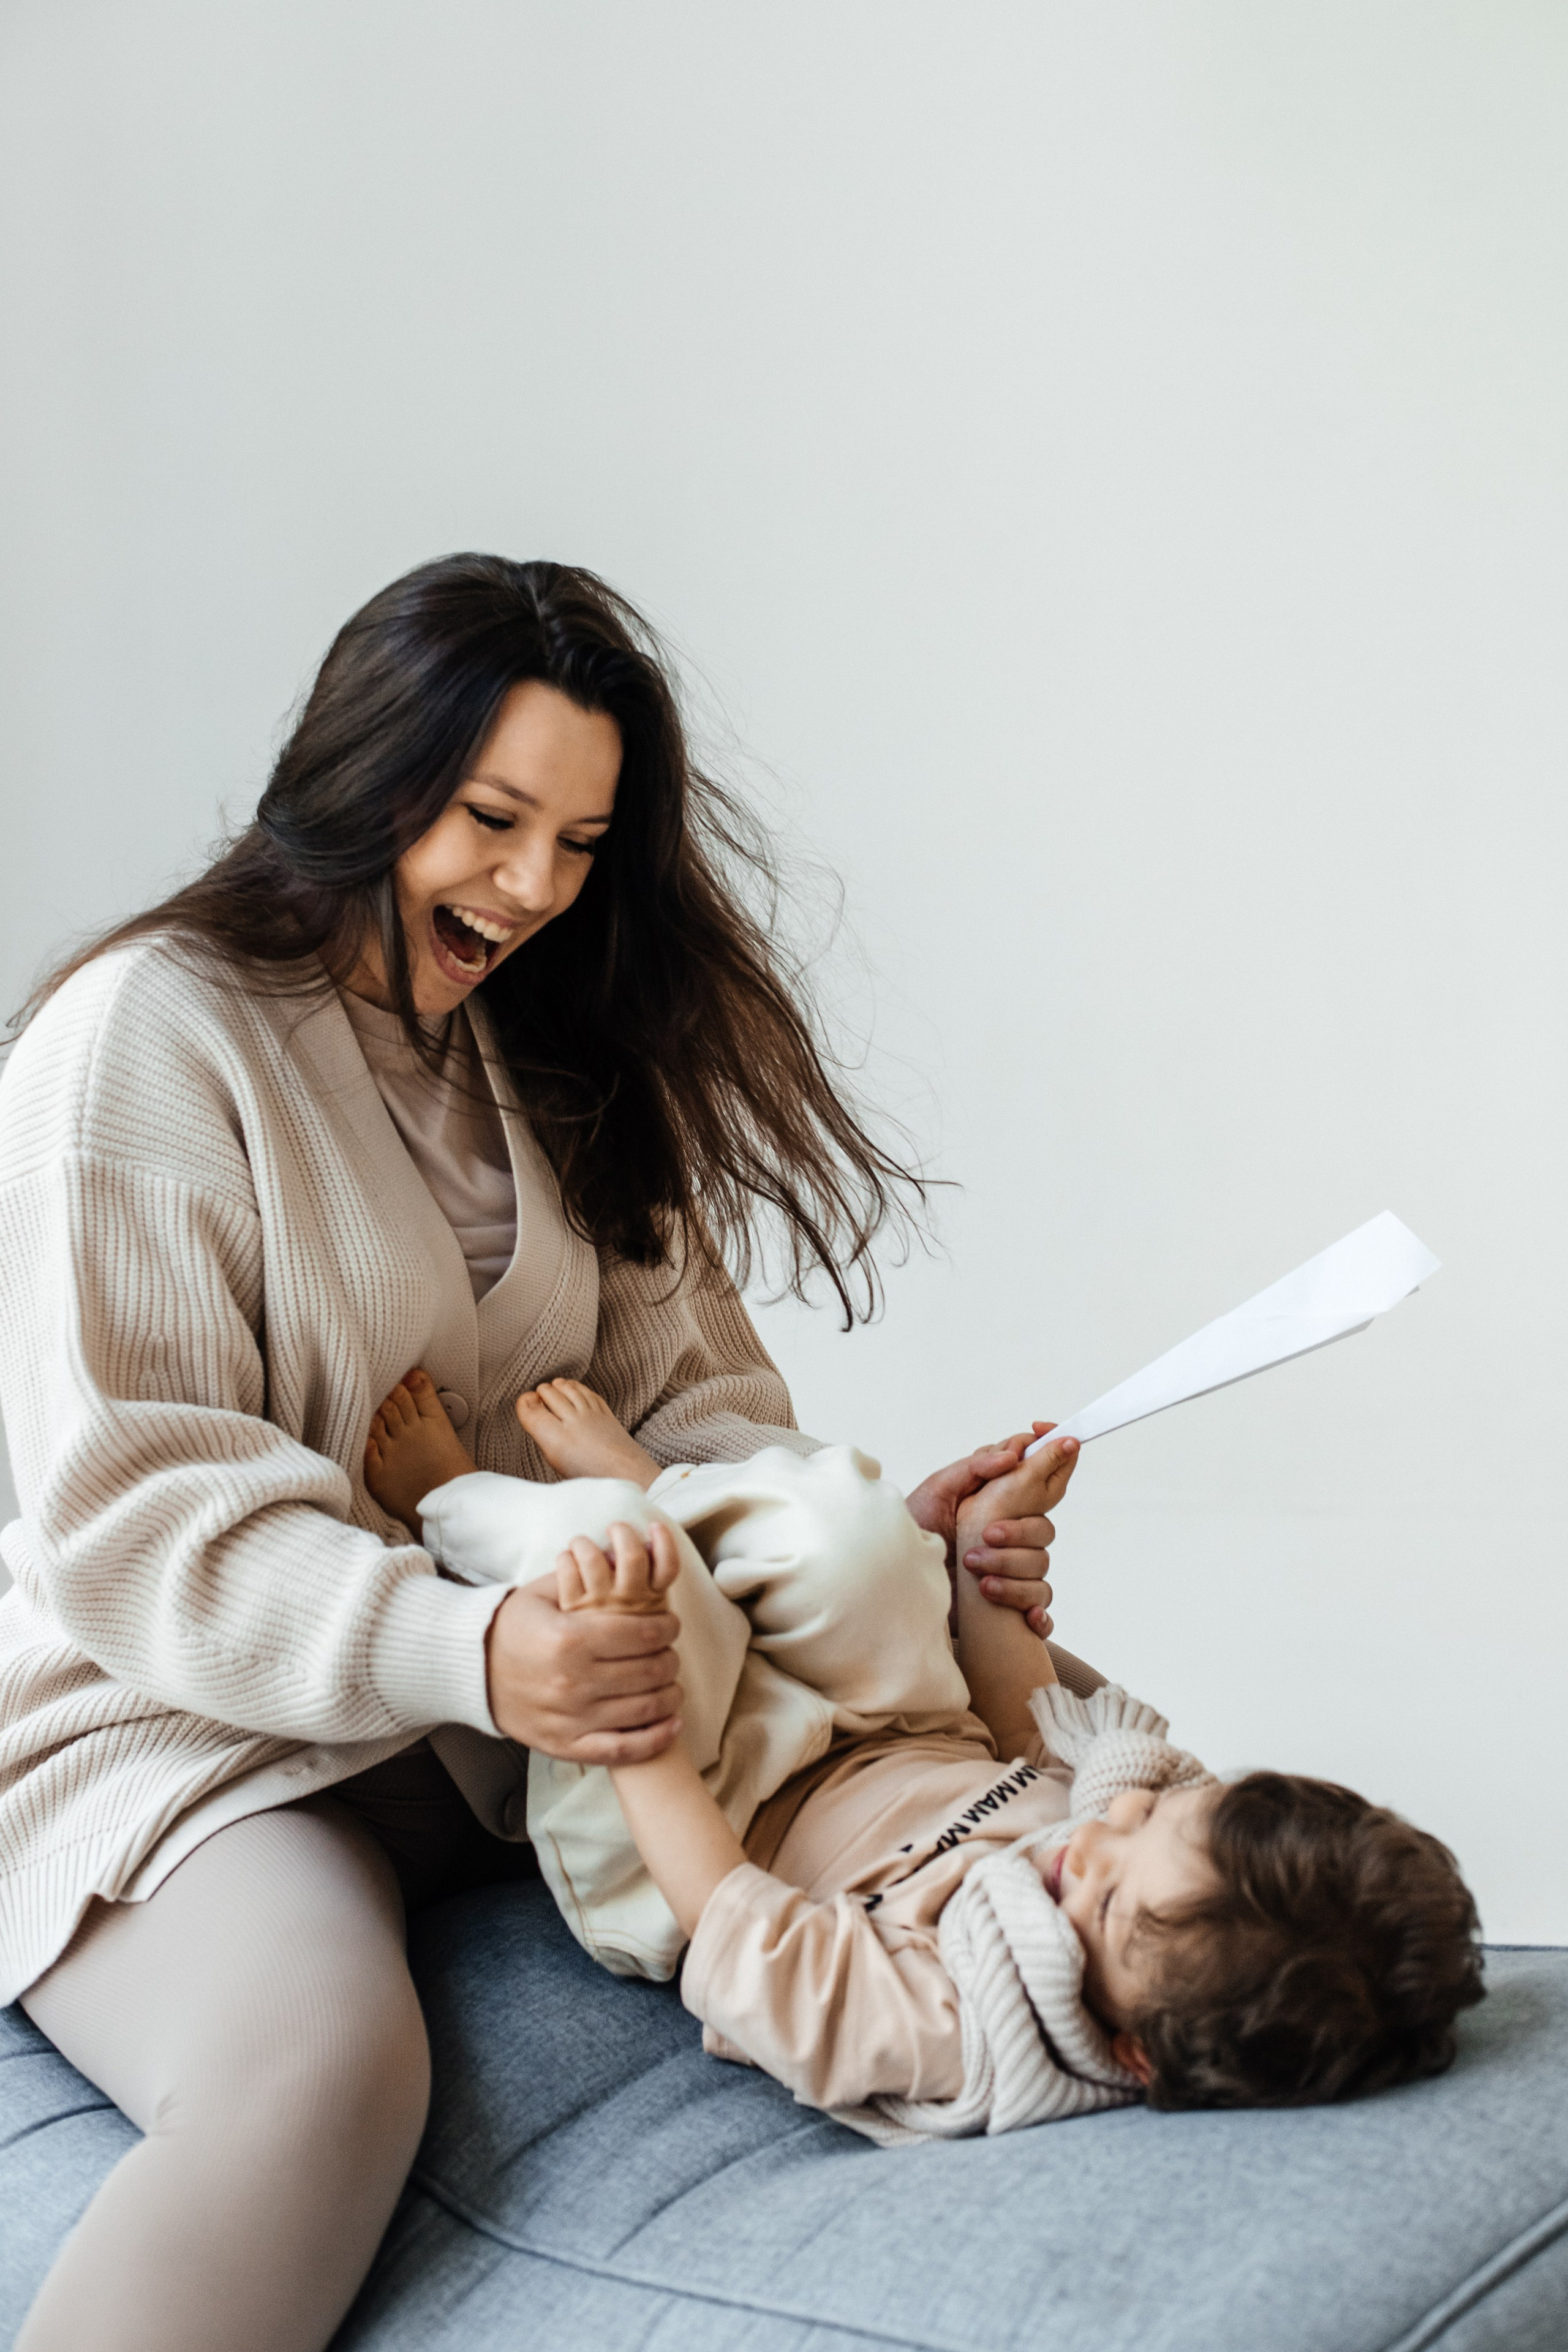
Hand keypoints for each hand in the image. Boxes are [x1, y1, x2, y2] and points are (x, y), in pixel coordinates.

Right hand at [483, 1577, 681, 1762]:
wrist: (471, 1671)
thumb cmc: (513, 1627)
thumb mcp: (543, 1593)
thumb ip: (586, 1575)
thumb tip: (625, 1558)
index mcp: (570, 1638)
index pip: (642, 1634)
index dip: (667, 1628)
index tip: (671, 1625)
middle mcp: (573, 1680)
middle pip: (649, 1671)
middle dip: (670, 1659)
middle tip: (671, 1652)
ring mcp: (569, 1718)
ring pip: (643, 1710)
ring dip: (669, 1696)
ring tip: (673, 1684)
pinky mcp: (564, 1745)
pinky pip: (621, 1751)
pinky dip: (654, 1740)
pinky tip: (672, 1724)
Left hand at [907, 1422, 1060, 1635]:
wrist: (891, 1578)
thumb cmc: (913, 1529)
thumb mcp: (937, 1490)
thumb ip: (974, 1468)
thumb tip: (1014, 1455)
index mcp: (1001, 1506)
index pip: (1040, 1485)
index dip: (1055, 1460)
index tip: (1063, 1441)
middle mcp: (1012, 1538)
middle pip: (1043, 1531)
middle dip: (1017, 1534)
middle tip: (984, 1535)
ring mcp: (1011, 1573)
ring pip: (1040, 1570)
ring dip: (1012, 1572)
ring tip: (976, 1573)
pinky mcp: (1006, 1607)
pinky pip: (1040, 1612)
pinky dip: (1040, 1617)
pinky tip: (1027, 1618)